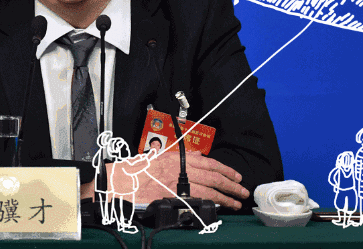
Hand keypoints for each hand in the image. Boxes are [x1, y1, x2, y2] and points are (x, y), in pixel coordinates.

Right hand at [134, 151, 248, 210]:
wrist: (120, 181)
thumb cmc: (134, 170)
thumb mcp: (155, 156)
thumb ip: (174, 155)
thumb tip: (192, 155)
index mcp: (176, 158)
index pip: (208, 162)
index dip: (225, 169)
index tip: (235, 175)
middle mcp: (179, 169)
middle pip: (212, 176)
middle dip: (230, 184)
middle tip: (242, 191)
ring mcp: (177, 184)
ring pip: (208, 190)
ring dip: (225, 197)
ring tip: (236, 203)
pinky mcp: (172, 198)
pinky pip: (196, 201)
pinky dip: (209, 204)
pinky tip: (218, 208)